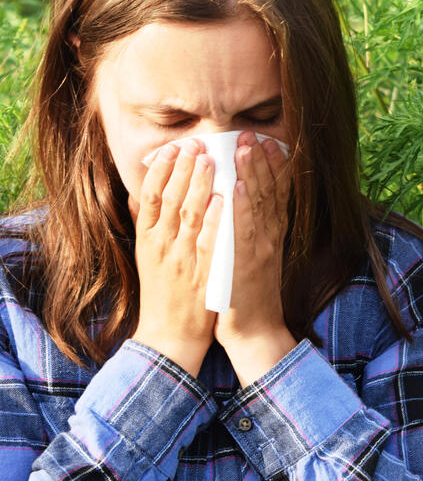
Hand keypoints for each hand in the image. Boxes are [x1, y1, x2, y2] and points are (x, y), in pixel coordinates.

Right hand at [131, 139, 221, 375]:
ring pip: (189, 214)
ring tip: (210, 158)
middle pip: (170, 199)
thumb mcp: (147, 257)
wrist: (170, 336)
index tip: (174, 147)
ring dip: (199, 184)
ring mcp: (182, 260)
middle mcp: (161, 246)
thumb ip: (146, 225)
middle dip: (183, 168)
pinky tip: (224, 197)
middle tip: (196, 143)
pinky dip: (215, 218)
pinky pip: (209, 241)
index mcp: (147, 240)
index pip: (150, 196)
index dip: (162, 169)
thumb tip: (141, 193)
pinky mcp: (202, 273)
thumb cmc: (162, 293)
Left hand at [214, 131, 295, 385]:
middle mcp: (269, 238)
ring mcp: (259, 250)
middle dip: (262, 161)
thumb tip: (240, 204)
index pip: (277, 193)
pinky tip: (237, 186)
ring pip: (258, 205)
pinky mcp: (245, 264)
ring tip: (247, 147)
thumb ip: (249, 231)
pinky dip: (242, 207)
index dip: (275, 166)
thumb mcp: (254, 257)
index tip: (269, 141)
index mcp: (271, 235)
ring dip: (253, 174)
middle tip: (255, 134)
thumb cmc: (248, 295)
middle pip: (269, 192)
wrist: (255, 332)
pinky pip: (243, 230)